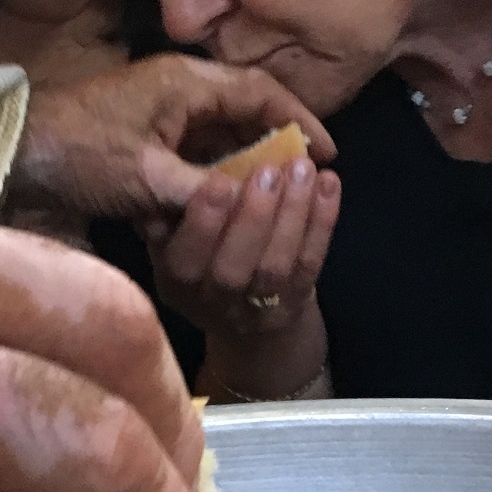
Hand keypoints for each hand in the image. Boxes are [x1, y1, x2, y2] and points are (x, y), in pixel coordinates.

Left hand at [8, 54, 334, 220]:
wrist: (15, 159)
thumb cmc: (79, 157)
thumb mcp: (150, 181)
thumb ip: (208, 193)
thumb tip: (255, 207)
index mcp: (187, 83)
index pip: (262, 93)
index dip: (301, 122)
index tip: (328, 155)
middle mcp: (178, 90)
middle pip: (246, 113)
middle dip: (275, 149)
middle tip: (302, 186)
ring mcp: (160, 112)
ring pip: (219, 137)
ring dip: (241, 169)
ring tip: (268, 203)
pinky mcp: (143, 137)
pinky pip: (192, 155)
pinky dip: (208, 180)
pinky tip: (218, 209)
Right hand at [145, 156, 340, 346]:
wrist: (247, 322)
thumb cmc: (206, 261)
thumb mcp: (177, 242)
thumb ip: (170, 215)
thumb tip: (162, 177)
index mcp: (177, 283)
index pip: (184, 261)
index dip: (202, 225)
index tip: (220, 181)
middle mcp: (214, 302)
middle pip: (232, 269)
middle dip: (252, 217)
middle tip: (269, 171)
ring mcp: (257, 308)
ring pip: (275, 266)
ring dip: (291, 214)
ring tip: (302, 169)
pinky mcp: (295, 303)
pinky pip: (310, 263)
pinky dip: (322, 222)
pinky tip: (329, 184)